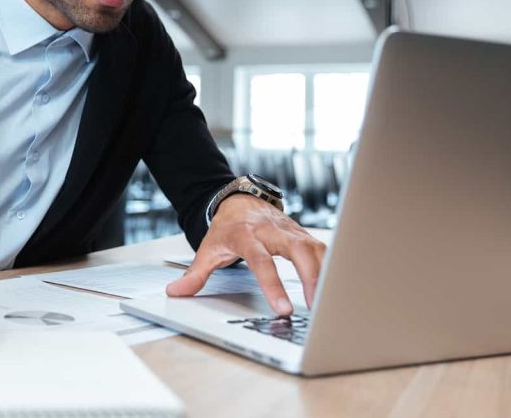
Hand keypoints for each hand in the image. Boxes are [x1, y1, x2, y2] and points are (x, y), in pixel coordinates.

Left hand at [166, 194, 325, 315]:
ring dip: (325, 275)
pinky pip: (323, 249)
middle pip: (297, 251)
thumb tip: (175, 293)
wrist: (239, 201)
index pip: (262, 261)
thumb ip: (194, 274)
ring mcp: (290, 231)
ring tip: (329, 303)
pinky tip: (335, 288)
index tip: (283, 309)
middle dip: (310, 278)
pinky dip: (332, 267)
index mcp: (247, 235)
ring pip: (315, 248)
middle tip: (316, 306)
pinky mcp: (303, 235)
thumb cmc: (226, 228)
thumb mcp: (207, 250)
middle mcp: (272, 231)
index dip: (273, 285)